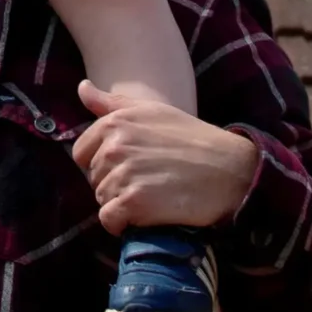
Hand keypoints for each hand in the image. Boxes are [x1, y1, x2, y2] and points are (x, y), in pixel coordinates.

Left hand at [71, 83, 260, 234]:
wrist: (230, 169)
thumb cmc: (192, 138)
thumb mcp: (152, 111)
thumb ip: (111, 102)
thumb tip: (82, 87)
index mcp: (115, 122)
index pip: (81, 153)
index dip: (102, 165)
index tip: (129, 168)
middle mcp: (115, 146)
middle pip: (93, 178)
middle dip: (114, 184)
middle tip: (147, 182)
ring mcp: (124, 174)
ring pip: (102, 199)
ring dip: (121, 204)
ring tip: (152, 196)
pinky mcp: (135, 202)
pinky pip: (110, 220)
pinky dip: (121, 224)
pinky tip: (143, 218)